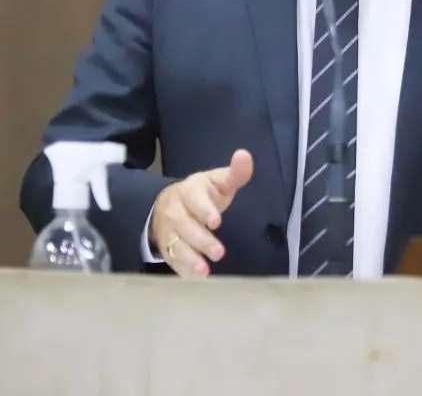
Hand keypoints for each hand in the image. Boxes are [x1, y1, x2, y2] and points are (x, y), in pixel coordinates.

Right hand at [150, 148, 252, 277]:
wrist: (170, 203)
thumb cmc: (203, 193)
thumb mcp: (219, 180)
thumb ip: (235, 172)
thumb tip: (244, 155)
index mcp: (190, 190)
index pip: (194, 199)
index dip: (204, 210)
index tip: (216, 221)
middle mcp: (175, 211)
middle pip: (185, 226)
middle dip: (201, 240)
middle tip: (219, 252)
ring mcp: (167, 231)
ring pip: (176, 245)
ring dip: (189, 258)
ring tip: (204, 271)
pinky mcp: (165, 247)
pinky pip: (171, 259)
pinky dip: (182, 269)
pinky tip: (195, 277)